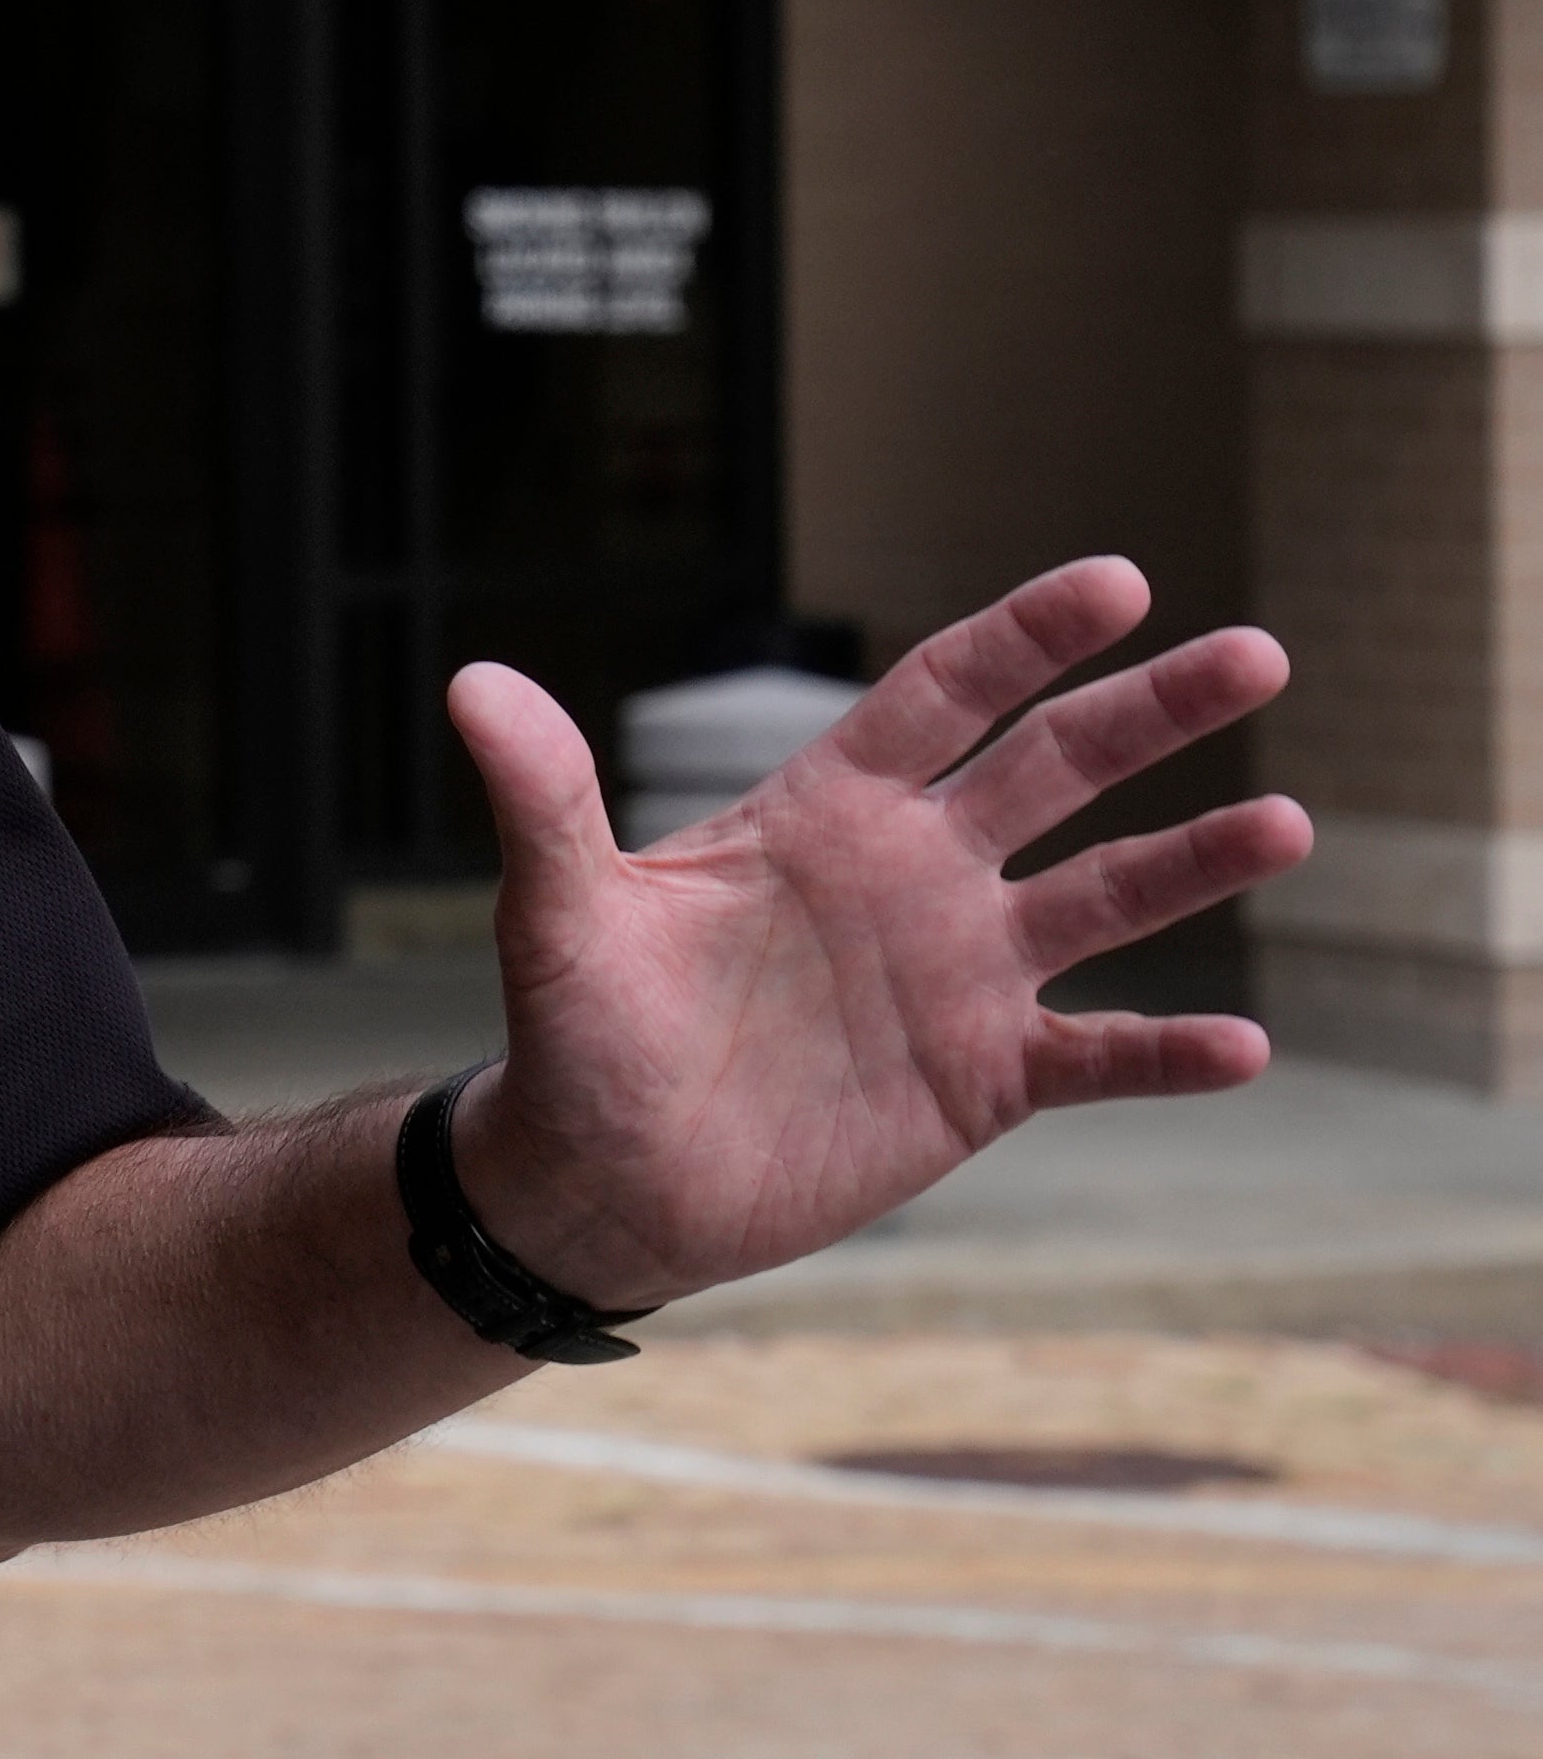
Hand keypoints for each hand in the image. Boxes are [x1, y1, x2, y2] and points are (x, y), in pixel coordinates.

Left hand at [446, 557, 1303, 1309]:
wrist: (603, 1176)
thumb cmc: (577, 1031)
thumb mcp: (558, 912)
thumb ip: (542, 799)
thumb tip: (471, 683)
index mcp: (824, 813)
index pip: (943, 697)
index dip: (1026, 639)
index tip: (1120, 582)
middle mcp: (913, 876)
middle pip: (1055, 770)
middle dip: (1153, 713)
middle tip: (1261, 654)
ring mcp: (959, 976)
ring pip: (1104, 898)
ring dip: (1195, 862)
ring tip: (1288, 820)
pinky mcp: (982, 1080)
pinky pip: (1096, 1055)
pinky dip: (1167, 1053)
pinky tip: (1242, 1043)